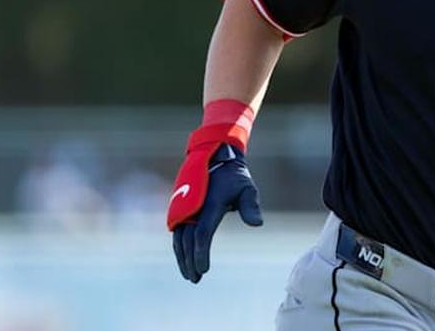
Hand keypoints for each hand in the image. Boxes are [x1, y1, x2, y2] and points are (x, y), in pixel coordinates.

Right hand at [170, 144, 262, 282]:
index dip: (201, 253)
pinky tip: (183, 258)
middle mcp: (193, 207)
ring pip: (179, 238)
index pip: (202, 234)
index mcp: (209, 204)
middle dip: (190, 261)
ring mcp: (183, 207)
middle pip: (188, 240)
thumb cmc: (234, 176)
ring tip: (189, 274)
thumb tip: (257, 224)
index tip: (204, 269)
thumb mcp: (247, 188)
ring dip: (182, 257)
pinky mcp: (179, 208)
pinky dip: (178, 246)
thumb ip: (250, 206)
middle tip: (195, 278)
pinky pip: (177, 231)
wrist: (214, 157)